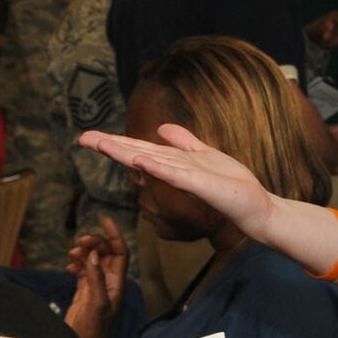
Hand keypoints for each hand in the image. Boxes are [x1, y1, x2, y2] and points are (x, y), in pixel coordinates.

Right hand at [65, 220, 128, 337]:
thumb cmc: (96, 330)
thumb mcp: (97, 303)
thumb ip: (95, 278)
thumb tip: (92, 254)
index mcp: (116, 283)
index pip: (120, 252)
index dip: (114, 236)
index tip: (105, 221)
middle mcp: (108, 282)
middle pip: (105, 253)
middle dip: (95, 243)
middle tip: (81, 240)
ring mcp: (96, 287)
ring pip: (93, 261)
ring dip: (84, 253)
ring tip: (72, 252)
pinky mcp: (84, 293)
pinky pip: (82, 272)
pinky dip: (76, 265)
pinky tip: (69, 266)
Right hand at [80, 124, 278, 238]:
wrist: (256, 208)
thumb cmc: (232, 186)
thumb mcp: (205, 155)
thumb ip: (183, 142)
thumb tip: (160, 129)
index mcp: (175, 163)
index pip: (140, 150)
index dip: (115, 142)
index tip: (88, 136)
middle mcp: (175, 171)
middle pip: (137, 155)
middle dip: (110, 147)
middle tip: (81, 138)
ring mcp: (187, 179)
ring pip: (151, 162)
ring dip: (126, 153)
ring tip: (101, 144)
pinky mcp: (202, 185)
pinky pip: (176, 175)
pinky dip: (158, 168)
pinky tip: (141, 161)